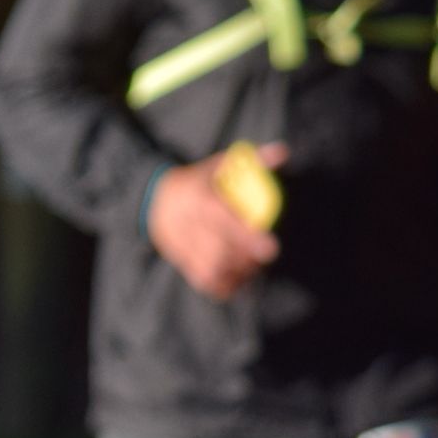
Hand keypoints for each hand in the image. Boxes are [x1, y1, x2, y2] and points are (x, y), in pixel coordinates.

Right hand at [147, 143, 285, 298]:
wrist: (154, 198)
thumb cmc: (197, 180)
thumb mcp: (219, 164)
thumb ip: (253, 158)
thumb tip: (283, 152)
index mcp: (199, 200)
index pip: (223, 221)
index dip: (247, 238)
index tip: (270, 248)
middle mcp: (187, 225)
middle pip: (217, 251)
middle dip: (244, 260)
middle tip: (262, 259)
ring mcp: (181, 244)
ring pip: (208, 270)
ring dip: (234, 274)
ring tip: (251, 269)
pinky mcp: (179, 259)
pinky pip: (201, 279)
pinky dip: (221, 286)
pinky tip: (238, 282)